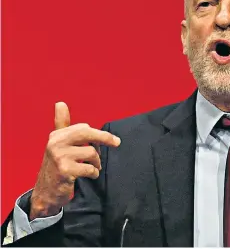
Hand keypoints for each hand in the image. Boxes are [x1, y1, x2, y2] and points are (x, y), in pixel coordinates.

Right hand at [30, 102, 120, 219]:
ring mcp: (59, 157)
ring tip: (93, 167)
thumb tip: (60, 103)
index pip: (83, 128)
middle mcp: (55, 143)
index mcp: (56, 135)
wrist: (46, 193)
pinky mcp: (65, 170)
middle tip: (117, 143)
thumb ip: (62, 124)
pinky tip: (90, 175)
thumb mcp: (58, 144)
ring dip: (97, 162)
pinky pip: (90, 168)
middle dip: (105, 138)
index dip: (99, 134)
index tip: (113, 139)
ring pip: (91, 153)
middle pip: (87, 133)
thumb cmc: (57, 166)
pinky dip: (94, 172)